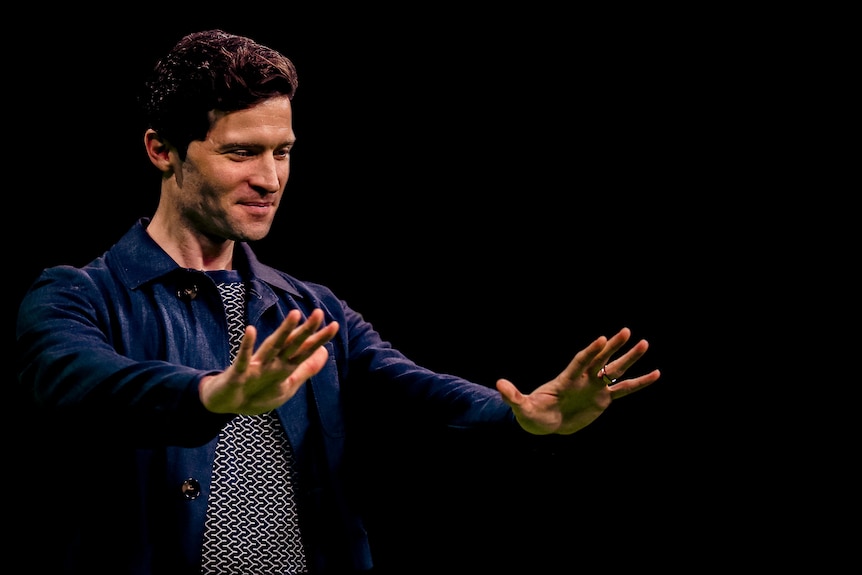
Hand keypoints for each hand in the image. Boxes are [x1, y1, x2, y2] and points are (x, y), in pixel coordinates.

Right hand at [199, 308, 338, 414]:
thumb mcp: (286, 385)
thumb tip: (324, 352)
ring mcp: (255, 365)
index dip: (319, 340)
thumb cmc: (256, 392)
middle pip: (292, 344)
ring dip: (283, 332)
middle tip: (319, 313)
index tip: (335, 325)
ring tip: (294, 314)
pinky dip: (247, 346)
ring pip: (272, 346)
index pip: (305, 351)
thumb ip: (305, 369)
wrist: (225, 404)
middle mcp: (272, 361)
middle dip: (306, 330)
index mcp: (284, 366)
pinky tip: (251, 330)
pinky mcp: (239, 373)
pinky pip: (243, 359)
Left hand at [496, 327, 659, 434]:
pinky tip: (655, 374)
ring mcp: (595, 387)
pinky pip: (625, 390)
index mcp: (567, 378)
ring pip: (615, 370)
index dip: (590, 351)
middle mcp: (583, 378)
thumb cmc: (532, 414)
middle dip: (613, 347)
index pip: (580, 361)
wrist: (544, 423)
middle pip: (600, 359)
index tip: (602, 339)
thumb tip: (499, 385)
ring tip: (645, 343)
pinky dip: (640, 383)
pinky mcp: (603, 399)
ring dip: (630, 358)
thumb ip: (513, 396)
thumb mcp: (521, 407)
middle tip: (626, 332)